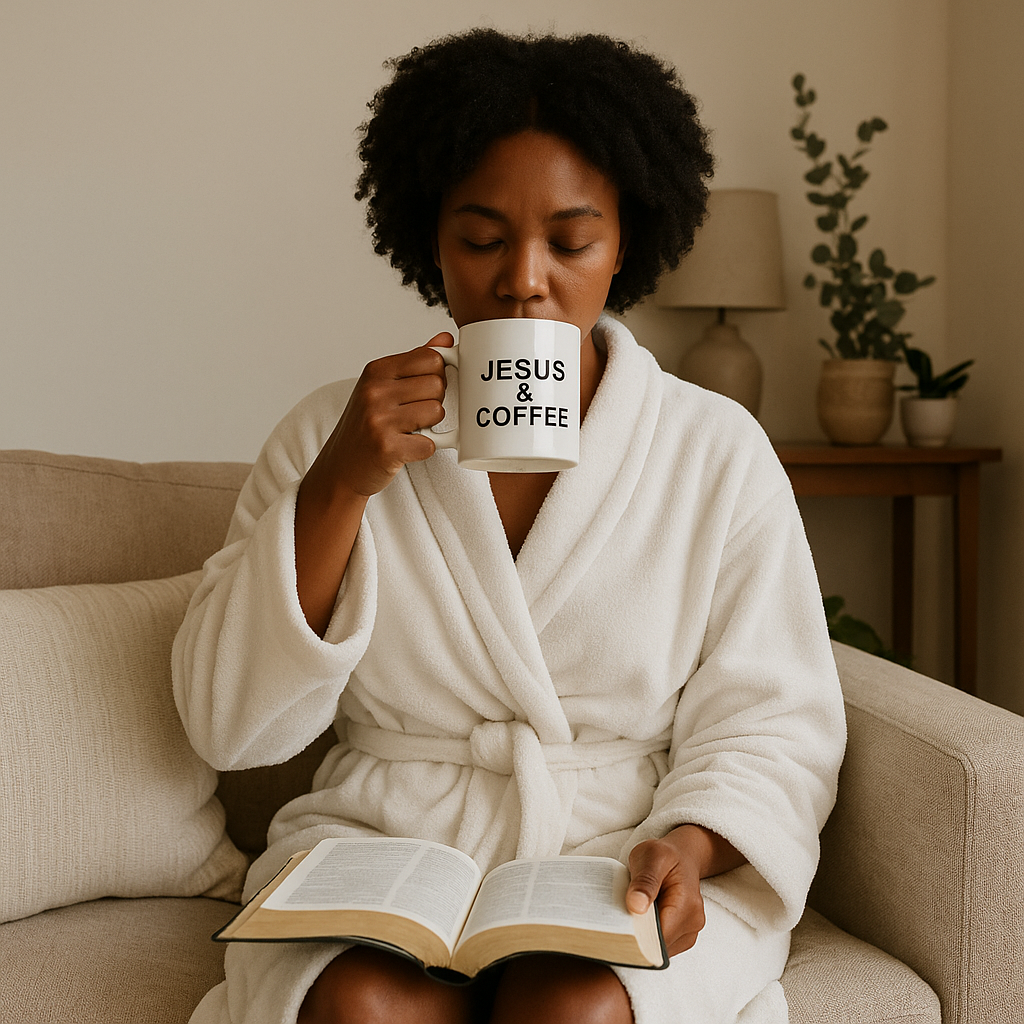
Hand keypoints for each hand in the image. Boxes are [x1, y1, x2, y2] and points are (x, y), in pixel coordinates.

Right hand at [314, 332, 454, 500]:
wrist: (340, 468)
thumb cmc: (366, 426)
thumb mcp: (383, 387)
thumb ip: (415, 362)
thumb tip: (445, 339)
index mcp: (376, 370)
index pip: (431, 357)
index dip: (436, 375)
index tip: (424, 389)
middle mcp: (375, 391)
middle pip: (438, 384)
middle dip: (434, 401)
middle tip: (415, 414)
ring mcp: (379, 420)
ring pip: (437, 411)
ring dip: (430, 426)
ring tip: (409, 430)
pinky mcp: (387, 448)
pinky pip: (430, 444)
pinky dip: (423, 450)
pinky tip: (405, 449)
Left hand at [625, 824, 745, 956]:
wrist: (681, 857)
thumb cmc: (666, 855)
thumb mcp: (651, 856)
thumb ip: (644, 881)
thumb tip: (636, 906)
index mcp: (687, 906)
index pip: (659, 937)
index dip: (637, 936)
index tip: (618, 926)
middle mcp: (693, 924)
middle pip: (658, 946)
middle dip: (637, 936)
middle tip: (622, 915)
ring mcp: (689, 932)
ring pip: (658, 948)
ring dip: (642, 936)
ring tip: (634, 912)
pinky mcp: (682, 936)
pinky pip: (661, 945)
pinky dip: (648, 936)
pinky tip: (641, 918)